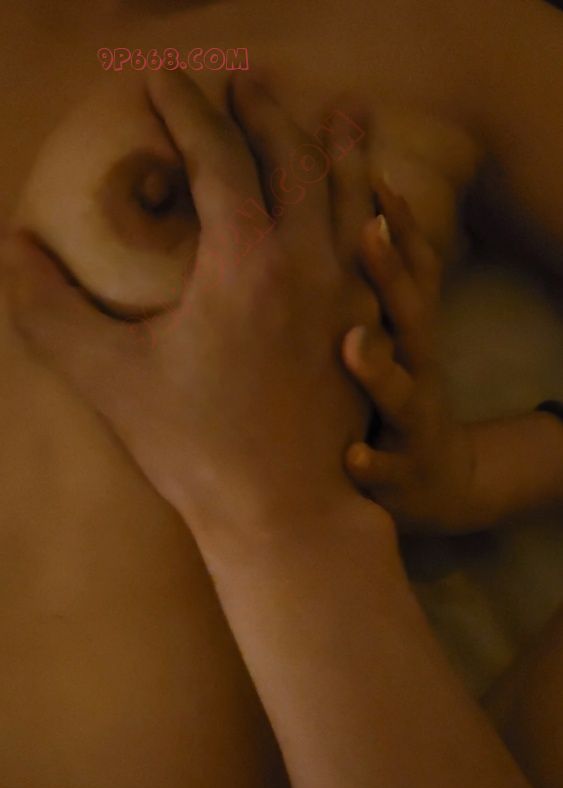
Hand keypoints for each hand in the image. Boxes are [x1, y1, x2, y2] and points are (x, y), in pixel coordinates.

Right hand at [4, 73, 380, 537]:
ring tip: (345, 113)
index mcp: (245, 261)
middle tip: (246, 81)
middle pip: (292, 161)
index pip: (216, 158)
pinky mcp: (367, 333)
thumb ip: (52, 311)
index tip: (165, 80)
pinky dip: (378, 214)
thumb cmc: (198, 451)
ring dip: (342, 149)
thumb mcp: (110, 380)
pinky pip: (382, 252)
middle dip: (264, 113)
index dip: (187, 110)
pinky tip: (380, 212)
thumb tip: (10, 250)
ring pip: (353, 199)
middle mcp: (307, 264)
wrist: (286, 514)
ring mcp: (348, 298)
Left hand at [342, 180, 474, 533]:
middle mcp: (417, 367)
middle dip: (392, 274)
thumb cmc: (393, 393)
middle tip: (365, 235)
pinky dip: (371, 461)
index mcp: (407, 330)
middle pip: (411, 316)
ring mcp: (412, 420)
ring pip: (402, 392)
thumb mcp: (394, 332)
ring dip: (381, 369)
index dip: (399, 223)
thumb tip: (341, 208)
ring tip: (354, 345)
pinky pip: (386, 468)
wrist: (437, 480)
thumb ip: (372, 279)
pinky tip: (350, 456)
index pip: (411, 267)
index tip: (373, 173)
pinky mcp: (401, 474)